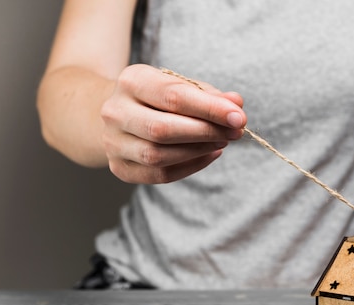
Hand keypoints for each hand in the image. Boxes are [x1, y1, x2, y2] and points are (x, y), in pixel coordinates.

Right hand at [100, 64, 246, 183]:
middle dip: (206, 132)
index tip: (239, 117)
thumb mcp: (180, 85)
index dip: (210, 109)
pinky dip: (191, 166)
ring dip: (199, 150)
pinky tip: (210, 154)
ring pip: (159, 155)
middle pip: (163, 129)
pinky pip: (159, 175)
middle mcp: (116, 112)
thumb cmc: (157, 98)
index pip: (173, 96)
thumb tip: (236, 104)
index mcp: (131, 81)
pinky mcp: (120, 167)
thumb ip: (208, 94)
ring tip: (223, 142)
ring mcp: (114, 143)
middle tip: (235, 132)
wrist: (120, 114)